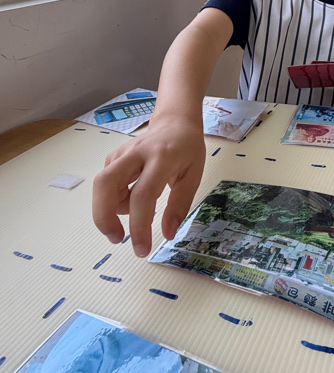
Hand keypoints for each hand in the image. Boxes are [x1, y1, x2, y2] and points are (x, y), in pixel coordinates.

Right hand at [92, 118, 205, 257]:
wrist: (175, 123)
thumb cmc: (188, 150)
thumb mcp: (193, 176)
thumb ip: (180, 206)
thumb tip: (167, 234)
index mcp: (161, 158)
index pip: (143, 195)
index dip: (139, 226)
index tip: (141, 249)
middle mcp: (136, 153)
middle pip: (105, 184)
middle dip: (103, 216)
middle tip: (116, 238)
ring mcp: (121, 153)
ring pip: (102, 185)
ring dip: (112, 207)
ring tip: (137, 209)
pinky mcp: (113, 157)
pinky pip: (107, 184)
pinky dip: (115, 198)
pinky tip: (132, 195)